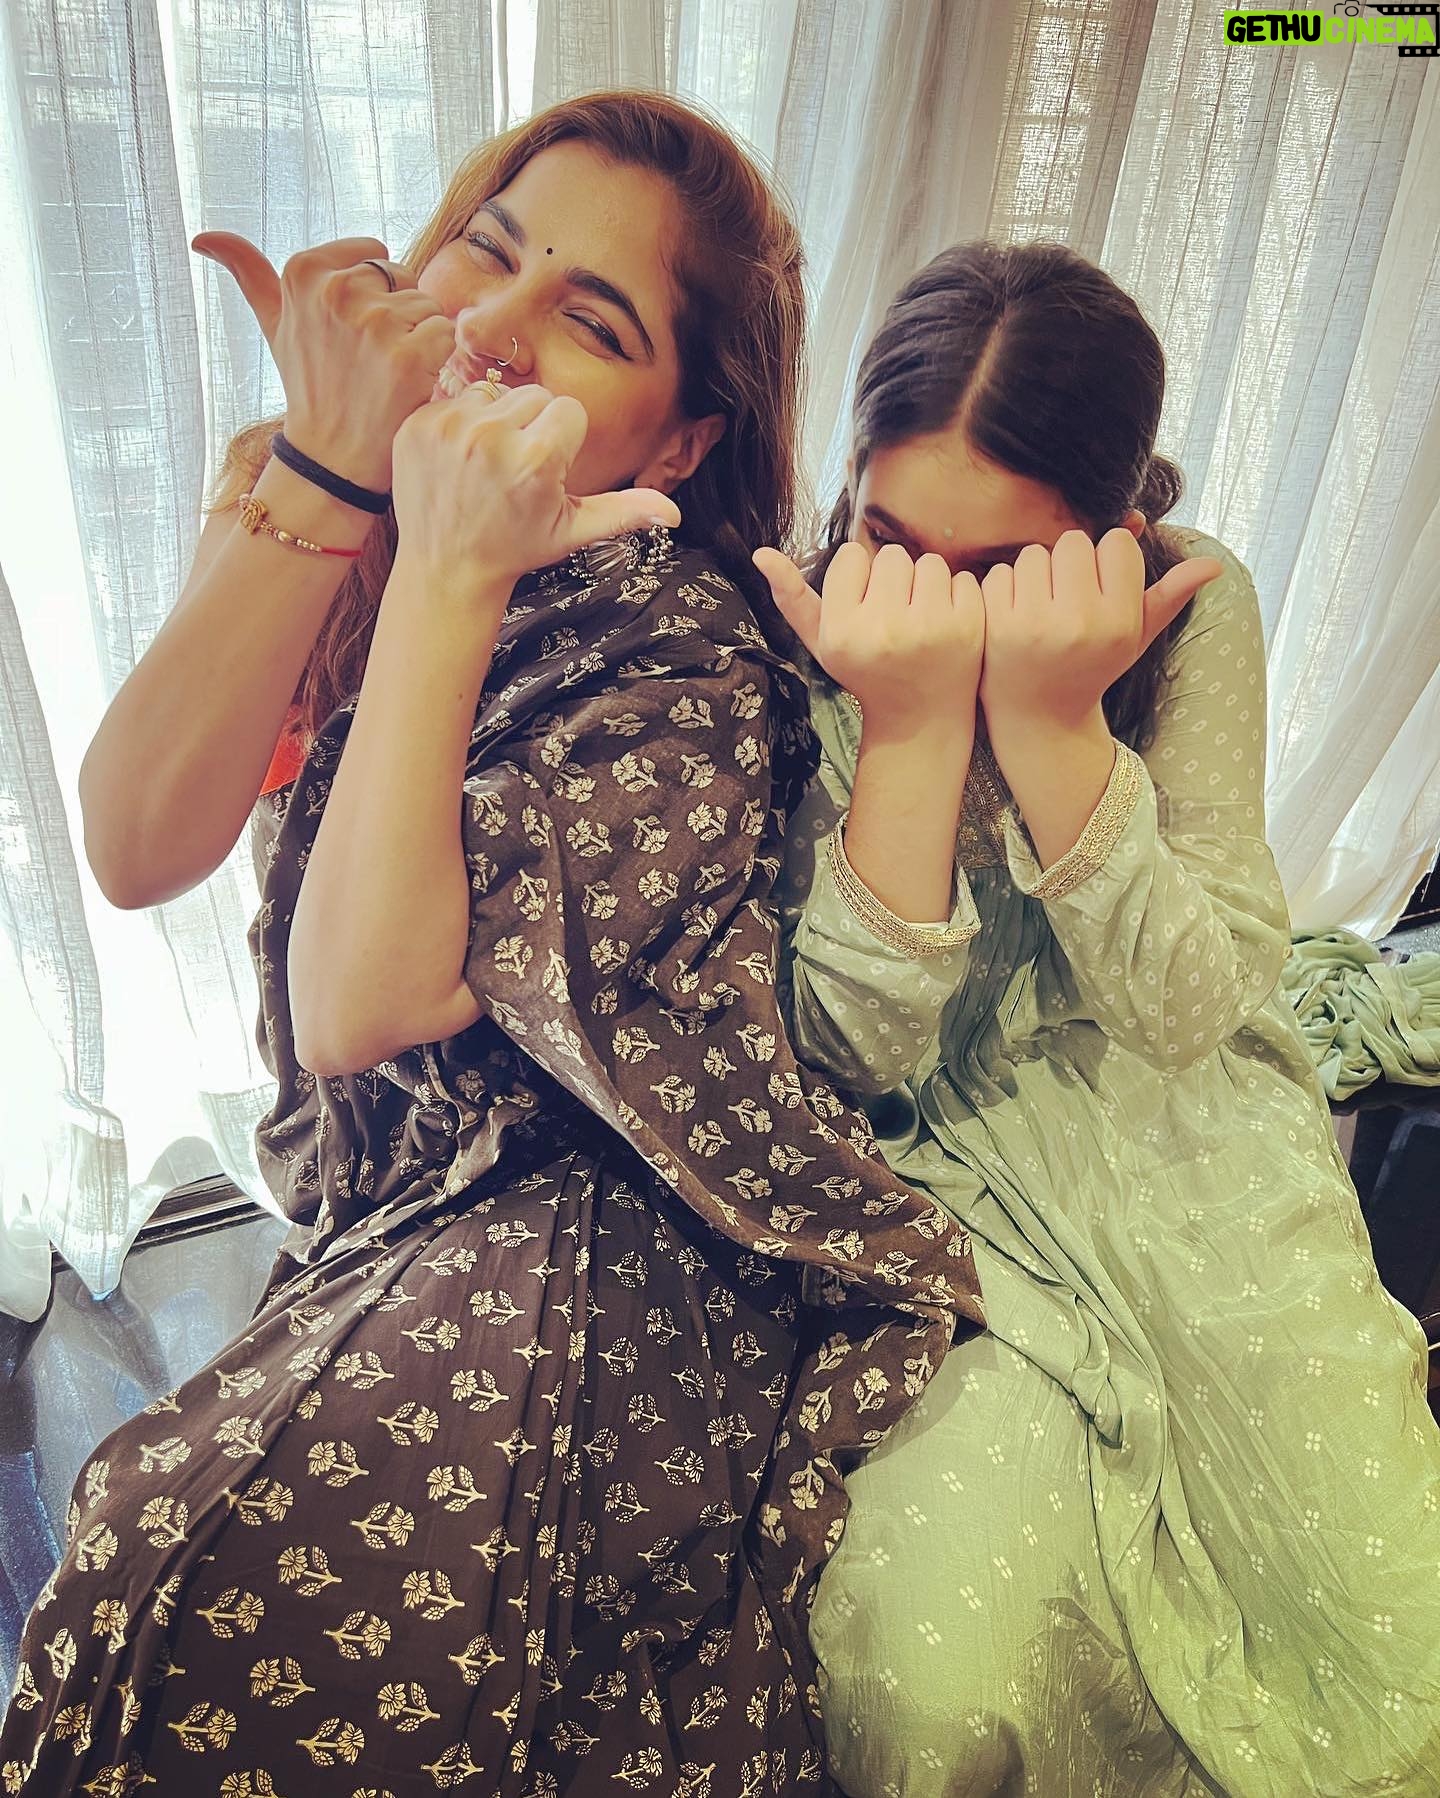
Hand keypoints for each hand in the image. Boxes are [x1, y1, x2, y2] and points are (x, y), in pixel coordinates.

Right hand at [192, 231, 455, 492]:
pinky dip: (437, 359)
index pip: (374, 254)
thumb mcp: (273, 325)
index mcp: (304, 271)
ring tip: (386, 373)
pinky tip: (409, 383)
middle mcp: (337, 290)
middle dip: (398, 314)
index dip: (373, 294)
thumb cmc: (309, 387)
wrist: (331, 457)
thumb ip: (247, 273)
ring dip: (418, 338)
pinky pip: (445, 333)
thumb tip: (202, 237)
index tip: (350, 331)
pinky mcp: (409, 355)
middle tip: (370, 358)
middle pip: (404, 278)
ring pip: (427, 306)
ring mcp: (374, 323)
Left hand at [390, 382, 680, 598]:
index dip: (562, 440)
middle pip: (533, 395)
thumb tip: (674, 513)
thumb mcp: (572, 531)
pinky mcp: (418, 424)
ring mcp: (449, 429)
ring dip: (495, 421)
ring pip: (494, 393)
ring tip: (486, 465)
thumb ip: (624, 512)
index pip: (568, 410)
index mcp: (535, 459)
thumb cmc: (515, 546)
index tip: (545, 472)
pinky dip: (460, 422)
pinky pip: (455, 398)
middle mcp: (491, 438)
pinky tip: (459, 460)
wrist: (447, 567)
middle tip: (515, 470)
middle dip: (530, 425)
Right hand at [753, 541, 984, 737]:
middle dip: (894, 579)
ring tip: (921, 617)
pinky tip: (946, 624)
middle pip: (892, 555)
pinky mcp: (968, 627)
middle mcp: (884, 629)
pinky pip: (962, 578)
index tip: (865, 608)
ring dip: (926, 583)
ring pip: (929, 562)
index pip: (852, 556)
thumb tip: (761, 553)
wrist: (920, 720)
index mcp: (843, 631)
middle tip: (896, 615)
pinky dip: (956, 595)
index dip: (859, 578)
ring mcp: (931, 628)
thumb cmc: (866, 673)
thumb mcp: (821, 644)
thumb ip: (792, 599)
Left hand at [978, 528, 1222, 734]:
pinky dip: (1005, 589)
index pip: (1116, 544)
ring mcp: (1033, 624)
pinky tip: (1014, 617)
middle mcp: (1079, 623)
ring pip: (1034, 553)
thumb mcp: (1136, 638)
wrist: (1038, 717)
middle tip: (1067, 599)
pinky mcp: (995, 625)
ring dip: (1036, 573)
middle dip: (1070, 564)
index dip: (1107, 561)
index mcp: (1119, 622)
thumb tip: (1213, 563)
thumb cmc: (1091, 666)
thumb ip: (1170, 597)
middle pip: (1074, 542)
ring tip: (1041, 609)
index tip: (1099, 589)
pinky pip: (1001, 573)